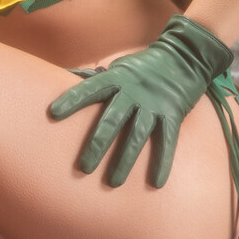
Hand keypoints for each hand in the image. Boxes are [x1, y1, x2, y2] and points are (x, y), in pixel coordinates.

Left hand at [48, 15, 233, 186]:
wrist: (185, 56)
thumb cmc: (144, 65)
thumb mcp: (119, 66)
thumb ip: (96, 77)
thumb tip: (66, 75)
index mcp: (117, 79)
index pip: (91, 88)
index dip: (72, 99)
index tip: (53, 113)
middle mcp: (134, 92)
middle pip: (112, 120)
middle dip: (97, 144)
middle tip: (83, 168)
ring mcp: (154, 104)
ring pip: (137, 136)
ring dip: (125, 160)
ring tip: (114, 182)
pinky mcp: (173, 113)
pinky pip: (167, 141)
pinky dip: (162, 162)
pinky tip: (156, 183)